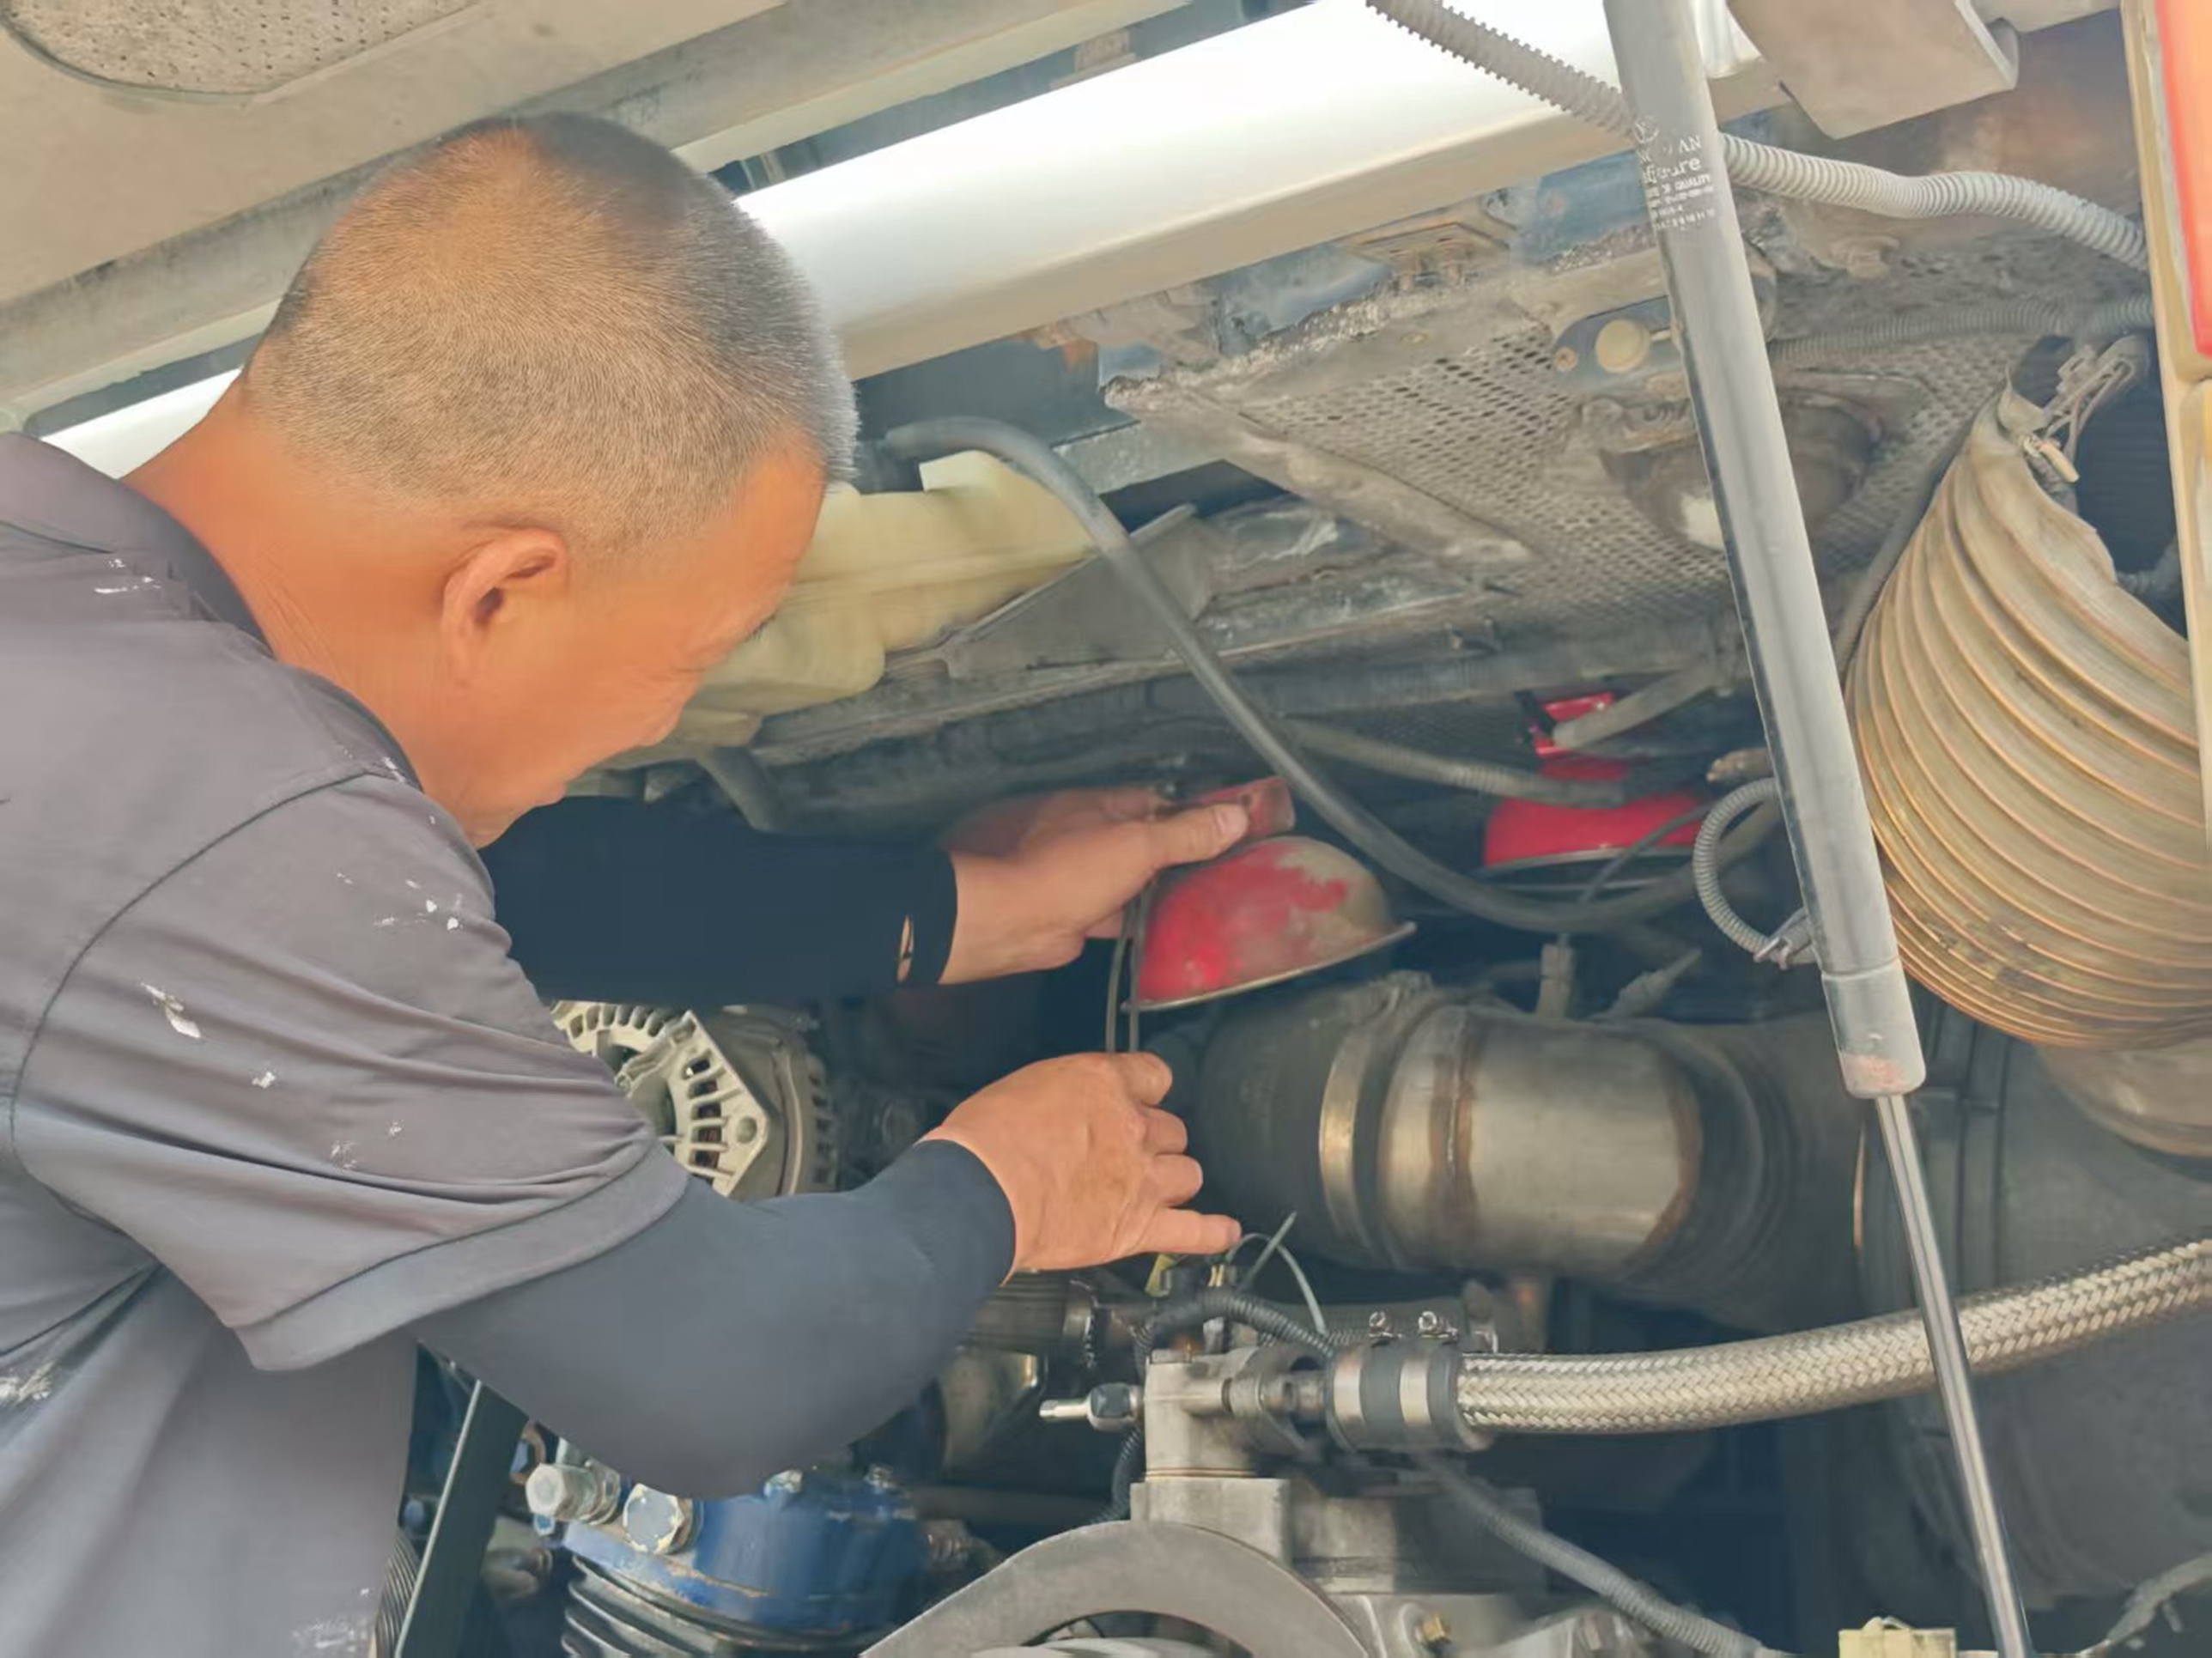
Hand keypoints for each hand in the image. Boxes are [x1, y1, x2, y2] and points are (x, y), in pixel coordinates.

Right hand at [925, 1052, 1239, 1270]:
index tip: (1139, 1099)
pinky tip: (1224, 1232)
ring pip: (1188, 1174)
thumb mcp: (1021, 1089)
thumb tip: (1060, 1112)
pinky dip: (1213, 1234)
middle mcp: (1133, 1127)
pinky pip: (1194, 1232)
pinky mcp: (1138, 1227)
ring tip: (1155, 1189)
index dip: (1147, 1091)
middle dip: (1154, 1141)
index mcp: (1103, 1082)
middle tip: (1128, 1153)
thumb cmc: (986, 1141)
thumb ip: (1059, 1098)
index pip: (1154, 1075)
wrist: (981, 1194)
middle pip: (1172, 1130)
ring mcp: (1142, 1179)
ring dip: (1173, 1180)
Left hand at [940, 787, 1249, 982]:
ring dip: (1165, 888)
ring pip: (1139, 877)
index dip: (1196, 815)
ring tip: (1208, 897)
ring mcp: (1088, 873)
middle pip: (1152, 840)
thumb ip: (1186, 833)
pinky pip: (1125, 911)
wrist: (1016, 921)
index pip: (1164, 803)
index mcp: (1106, 807)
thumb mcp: (1139, 845)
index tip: (1230, 828)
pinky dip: (1145, 917)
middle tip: (1226, 867)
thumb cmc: (1065, 872)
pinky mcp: (1085, 910)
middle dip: (1184, 854)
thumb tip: (1232, 817)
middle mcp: (1096, 835)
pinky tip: (1171, 925)